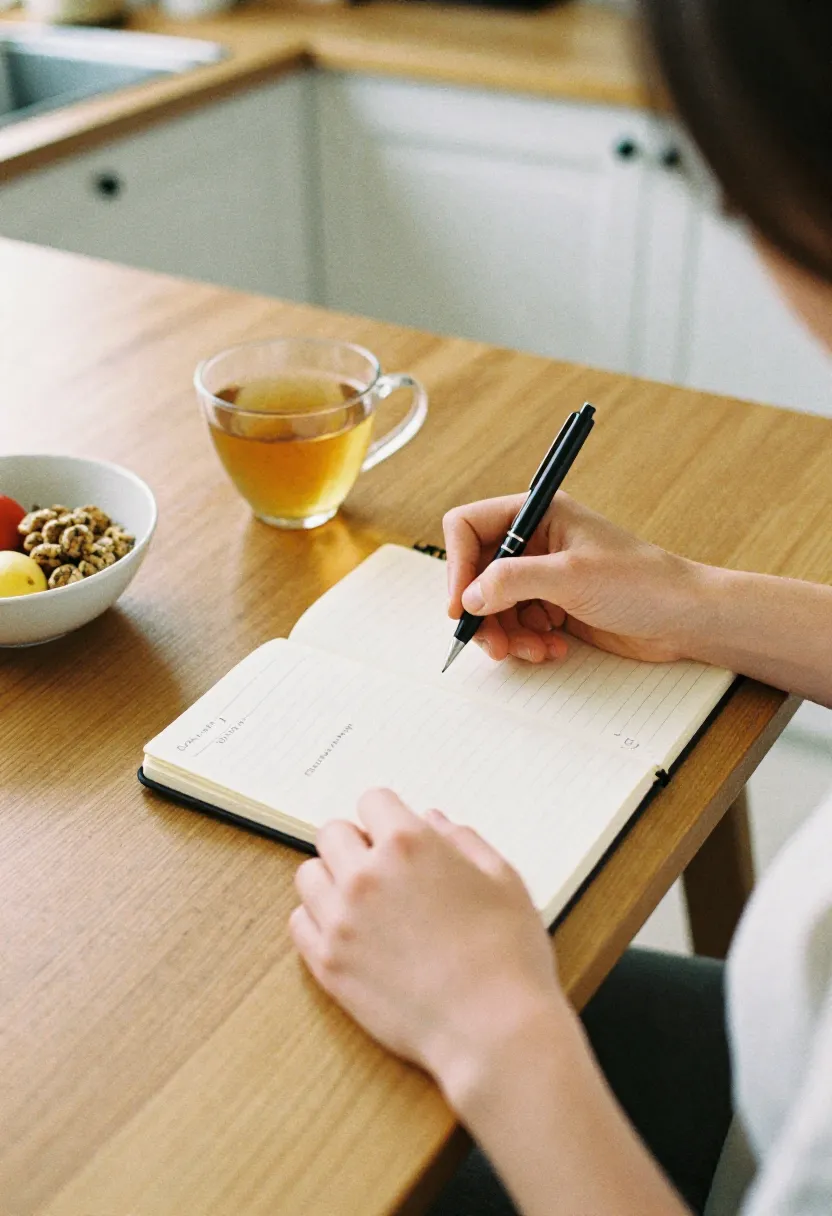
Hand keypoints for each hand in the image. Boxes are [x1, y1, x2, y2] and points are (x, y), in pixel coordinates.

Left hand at [290, 789, 565, 1098]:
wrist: (495, 1031)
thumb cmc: (509, 955)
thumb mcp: (503, 879)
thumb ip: (463, 840)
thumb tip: (433, 820)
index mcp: (409, 844)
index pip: (373, 801)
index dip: (389, 817)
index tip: (399, 836)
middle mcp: (365, 875)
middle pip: (333, 833)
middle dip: (357, 844)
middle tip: (383, 870)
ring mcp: (340, 921)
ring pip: (309, 875)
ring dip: (332, 880)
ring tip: (364, 903)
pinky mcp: (328, 965)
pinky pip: (298, 923)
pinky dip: (318, 921)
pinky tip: (350, 932)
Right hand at [444, 492, 703, 663]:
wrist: (684, 618)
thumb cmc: (641, 583)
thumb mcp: (570, 576)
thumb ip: (512, 580)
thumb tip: (468, 596)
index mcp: (538, 513)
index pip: (469, 527)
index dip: (457, 566)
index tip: (460, 605)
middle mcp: (535, 541)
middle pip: (476, 574)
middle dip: (482, 612)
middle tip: (494, 645)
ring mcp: (543, 575)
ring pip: (493, 606)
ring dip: (506, 634)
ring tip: (534, 650)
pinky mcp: (554, 606)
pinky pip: (517, 625)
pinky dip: (526, 642)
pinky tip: (553, 649)